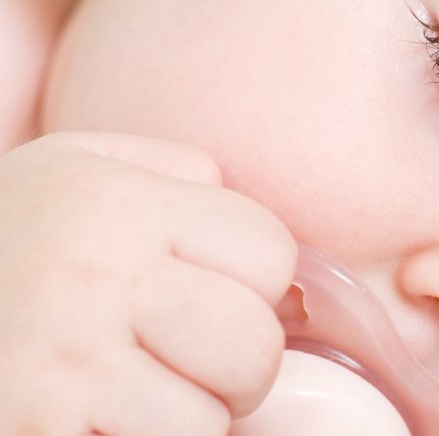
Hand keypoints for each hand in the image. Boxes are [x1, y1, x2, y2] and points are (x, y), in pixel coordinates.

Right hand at [0, 132, 295, 434]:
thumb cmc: (7, 237)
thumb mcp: (77, 172)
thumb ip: (175, 177)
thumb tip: (264, 239)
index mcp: (119, 203)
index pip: (270, 253)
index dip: (257, 283)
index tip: (216, 291)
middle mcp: (92, 278)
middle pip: (255, 345)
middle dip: (239, 367)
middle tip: (184, 360)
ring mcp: (59, 367)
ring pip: (207, 424)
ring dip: (184, 421)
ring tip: (129, 394)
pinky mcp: (31, 434)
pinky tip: (93, 419)